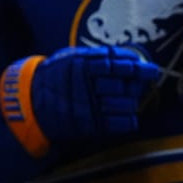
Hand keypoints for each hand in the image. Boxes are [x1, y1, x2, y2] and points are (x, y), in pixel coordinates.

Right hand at [5, 45, 159, 148]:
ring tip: (127, 101)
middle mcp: (87, 86)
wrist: (31, 102)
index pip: (117, 64)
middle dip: (135, 86)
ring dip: (131, 103)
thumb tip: (128, 57)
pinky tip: (126, 116)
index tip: (151, 70)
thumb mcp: (70, 58)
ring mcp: (89, 107)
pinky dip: (129, 120)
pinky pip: (122, 123)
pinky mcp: (91, 125)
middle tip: (136, 86)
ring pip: (127, 105)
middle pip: (125, 86)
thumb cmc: (56, 77)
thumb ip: (97, 57)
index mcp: (82, 66)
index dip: (137, 67)